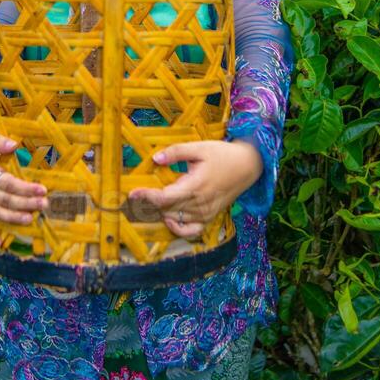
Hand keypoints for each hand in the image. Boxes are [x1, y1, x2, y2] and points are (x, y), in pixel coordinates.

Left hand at [128, 139, 262, 240]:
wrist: (247, 166)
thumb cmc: (222, 154)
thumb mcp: (199, 148)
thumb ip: (176, 152)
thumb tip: (155, 159)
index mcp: (195, 186)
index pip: (165, 197)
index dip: (146, 197)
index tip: (132, 193)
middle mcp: (199, 204)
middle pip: (166, 210)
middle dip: (147, 205)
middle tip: (133, 199)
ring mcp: (205, 214)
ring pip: (175, 220)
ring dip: (159, 214)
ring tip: (146, 205)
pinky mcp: (209, 218)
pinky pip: (191, 231)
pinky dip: (178, 229)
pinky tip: (169, 219)